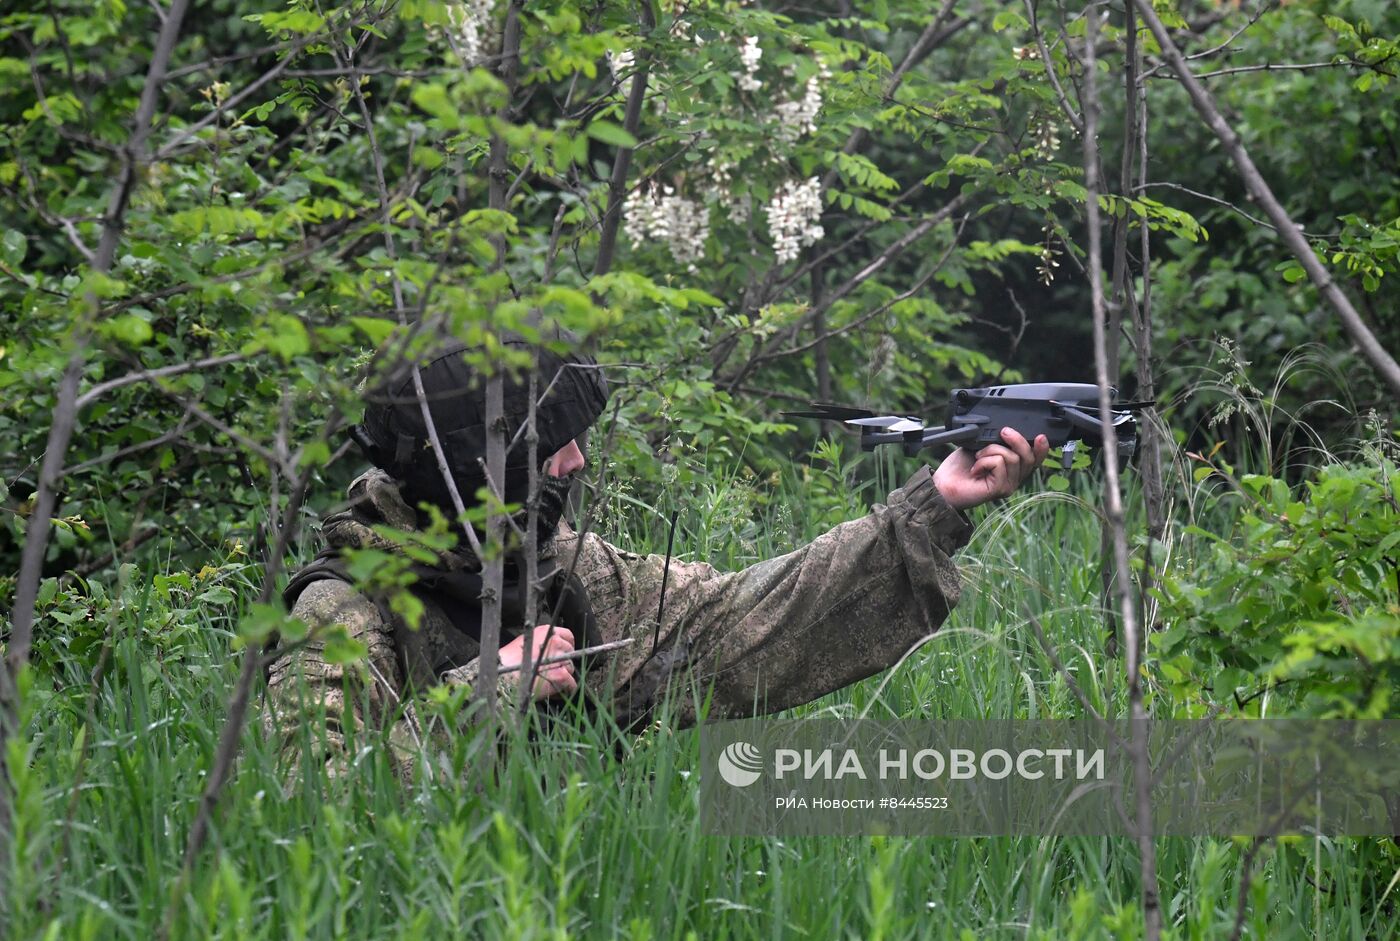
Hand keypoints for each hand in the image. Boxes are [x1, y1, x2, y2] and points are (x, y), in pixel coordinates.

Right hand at [499, 625, 576, 699]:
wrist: (503, 677)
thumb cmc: (508, 663)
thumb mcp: (525, 643)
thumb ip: (541, 643)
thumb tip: (551, 651)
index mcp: (546, 631)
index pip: (567, 636)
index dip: (567, 646)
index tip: (563, 654)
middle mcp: (555, 641)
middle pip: (570, 654)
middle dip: (563, 664)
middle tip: (552, 673)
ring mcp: (559, 657)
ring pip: (570, 669)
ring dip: (564, 677)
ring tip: (551, 683)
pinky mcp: (561, 674)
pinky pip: (571, 684)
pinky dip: (566, 690)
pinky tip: (556, 693)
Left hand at [932, 427, 1049, 510]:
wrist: (943, 484)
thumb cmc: (960, 466)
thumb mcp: (982, 446)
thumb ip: (997, 440)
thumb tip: (1008, 429)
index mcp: (1013, 468)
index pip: (1035, 459)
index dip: (1042, 448)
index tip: (1040, 435)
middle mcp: (1014, 478)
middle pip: (1029, 456)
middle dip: (1017, 439)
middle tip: (1003, 432)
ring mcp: (1008, 485)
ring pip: (1013, 458)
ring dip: (992, 450)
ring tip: (978, 456)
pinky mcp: (1000, 489)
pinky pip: (1000, 464)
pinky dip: (985, 460)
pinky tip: (975, 468)